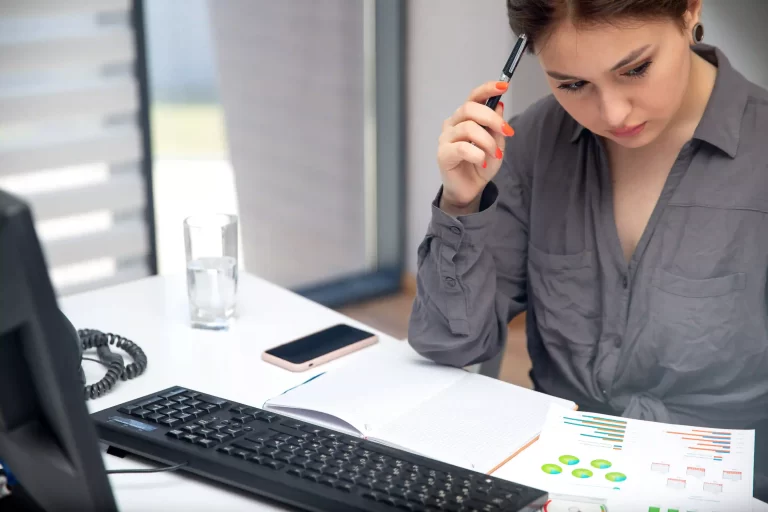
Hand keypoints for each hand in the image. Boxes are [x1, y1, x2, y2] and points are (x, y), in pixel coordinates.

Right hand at [437, 81, 514, 212]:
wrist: (469, 189)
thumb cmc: (480, 165)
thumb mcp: (496, 144)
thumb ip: (496, 127)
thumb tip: (499, 105)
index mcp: (465, 118)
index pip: (473, 97)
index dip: (487, 89)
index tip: (504, 86)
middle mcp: (453, 124)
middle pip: (470, 109)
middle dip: (492, 118)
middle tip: (507, 131)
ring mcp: (446, 138)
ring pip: (468, 128)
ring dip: (487, 141)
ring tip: (494, 154)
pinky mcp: (443, 154)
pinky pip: (462, 148)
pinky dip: (477, 154)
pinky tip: (481, 162)